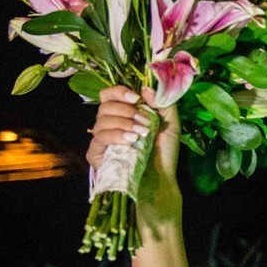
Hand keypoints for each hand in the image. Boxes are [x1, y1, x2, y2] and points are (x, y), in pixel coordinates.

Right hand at [88, 87, 181, 225]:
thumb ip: (162, 103)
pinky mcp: (97, 155)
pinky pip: (98, 139)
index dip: (119, 92)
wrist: (161, 179)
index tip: (136, 98)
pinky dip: (115, 136)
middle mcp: (110, 124)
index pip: (109, 95)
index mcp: (124, 114)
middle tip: (144, 123)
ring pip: (101, 121)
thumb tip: (145, 88)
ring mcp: (102, 140)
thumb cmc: (164, 153)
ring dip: (124, 124)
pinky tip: (130, 142)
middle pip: (104, 106)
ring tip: (141, 135)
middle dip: (126, 111)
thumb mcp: (170, 124)